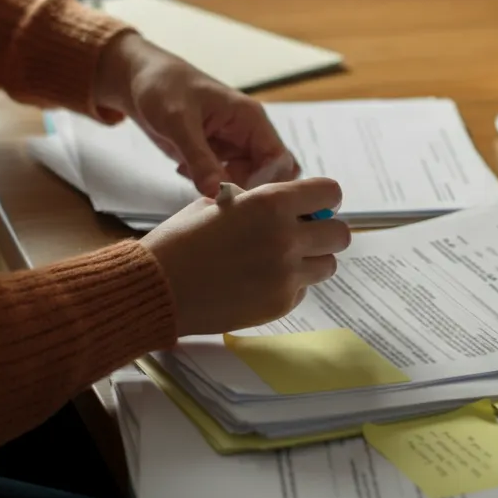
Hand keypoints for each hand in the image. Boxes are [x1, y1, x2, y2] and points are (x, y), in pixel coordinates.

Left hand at [95, 32, 299, 197]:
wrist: (141, 80)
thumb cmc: (164, 87)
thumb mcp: (178, 122)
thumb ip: (199, 157)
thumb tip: (215, 192)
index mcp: (251, 119)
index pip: (279, 160)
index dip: (262, 182)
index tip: (231, 192)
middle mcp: (249, 135)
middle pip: (269, 176)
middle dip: (245, 189)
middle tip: (213, 191)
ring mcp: (234, 147)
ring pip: (248, 182)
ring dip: (224, 188)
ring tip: (191, 173)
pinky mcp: (218, 156)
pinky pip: (226, 181)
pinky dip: (209, 185)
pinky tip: (184, 169)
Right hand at [142, 179, 350, 335]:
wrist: (157, 287)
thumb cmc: (182, 240)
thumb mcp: (219, 203)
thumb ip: (261, 202)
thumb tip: (291, 207)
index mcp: (270, 204)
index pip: (330, 193)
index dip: (323, 198)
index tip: (312, 206)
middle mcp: (285, 238)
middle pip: (341, 234)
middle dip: (324, 231)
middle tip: (301, 234)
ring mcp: (285, 275)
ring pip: (328, 265)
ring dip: (311, 259)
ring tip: (279, 259)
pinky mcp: (279, 304)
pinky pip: (302, 290)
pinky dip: (289, 285)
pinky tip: (258, 280)